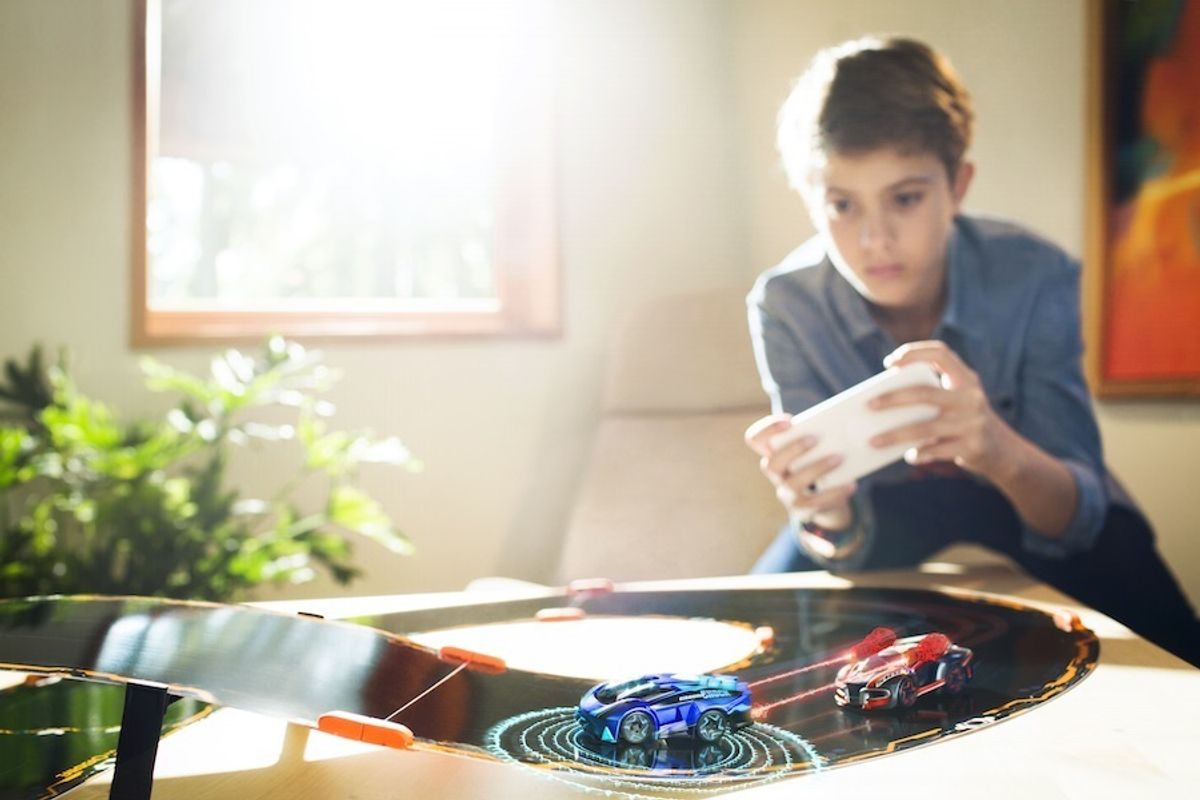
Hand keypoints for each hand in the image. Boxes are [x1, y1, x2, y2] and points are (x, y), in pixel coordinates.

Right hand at [745, 413, 855, 527]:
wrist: (828, 497)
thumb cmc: (819, 461)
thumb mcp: (814, 447)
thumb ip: (817, 435)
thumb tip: (843, 422)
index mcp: (773, 453)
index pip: (754, 439)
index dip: (767, 429)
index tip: (789, 421)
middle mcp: (775, 474)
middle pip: (770, 465)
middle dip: (792, 450)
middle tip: (815, 438)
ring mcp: (786, 493)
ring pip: (792, 484)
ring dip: (816, 469)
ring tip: (838, 458)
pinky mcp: (802, 510)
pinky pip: (815, 503)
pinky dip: (834, 493)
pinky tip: (851, 484)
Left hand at [870, 341, 1015, 479]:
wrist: (1004, 451)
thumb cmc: (965, 421)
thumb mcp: (957, 401)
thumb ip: (931, 395)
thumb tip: (883, 403)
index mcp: (966, 379)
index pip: (941, 354)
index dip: (914, 353)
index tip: (889, 363)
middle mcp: (971, 397)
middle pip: (924, 393)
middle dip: (893, 398)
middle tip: (869, 405)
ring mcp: (973, 422)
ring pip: (925, 428)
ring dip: (895, 435)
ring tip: (873, 441)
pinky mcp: (972, 446)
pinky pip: (936, 450)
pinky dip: (919, 453)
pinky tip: (909, 456)